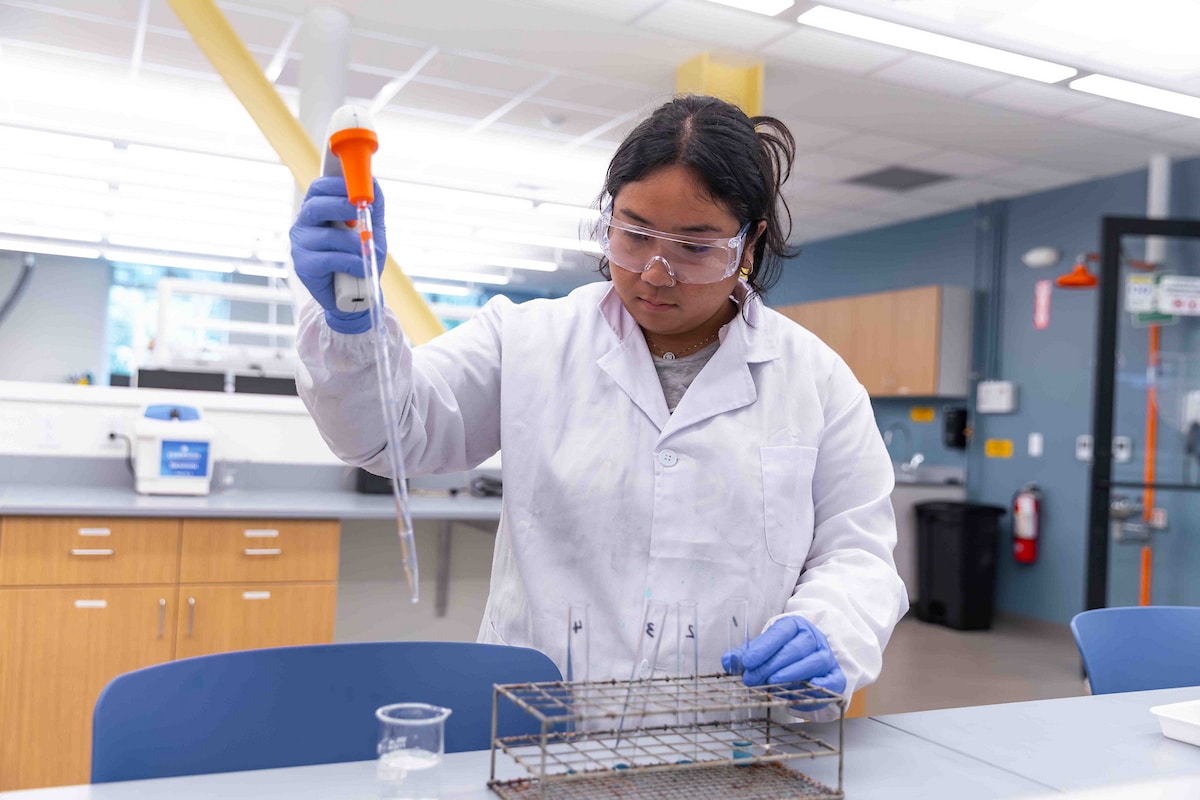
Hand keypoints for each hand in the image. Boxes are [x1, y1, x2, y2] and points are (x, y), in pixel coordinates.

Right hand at [289, 176, 387, 333]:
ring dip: (353, 242)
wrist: (357, 294)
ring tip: (367, 250)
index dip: (335, 184)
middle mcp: (304, 224)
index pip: (318, 188)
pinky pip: (329, 259)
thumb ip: (374, 206)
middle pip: (316, 206)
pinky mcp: (304, 266)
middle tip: (360, 212)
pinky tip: (361, 267)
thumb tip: (373, 182)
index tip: (356, 185)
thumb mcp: (372, 229)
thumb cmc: (360, 256)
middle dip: (341, 206)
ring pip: (327, 235)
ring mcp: (301, 245)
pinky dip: (351, 262)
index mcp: (317, 210)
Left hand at [722, 616, 845, 706]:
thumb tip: (728, 662)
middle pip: (794, 649)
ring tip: (771, 683)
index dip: (763, 648)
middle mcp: (813, 638)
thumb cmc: (781, 653)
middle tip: (752, 679)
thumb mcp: (762, 650)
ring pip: (812, 662)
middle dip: (771, 665)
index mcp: (794, 625)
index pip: (779, 633)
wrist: (808, 659)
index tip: (747, 662)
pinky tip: (805, 689)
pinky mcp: (835, 675)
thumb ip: (744, 655)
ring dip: (790, 674)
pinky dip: (821, 686)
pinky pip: (832, 681)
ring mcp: (826, 656)